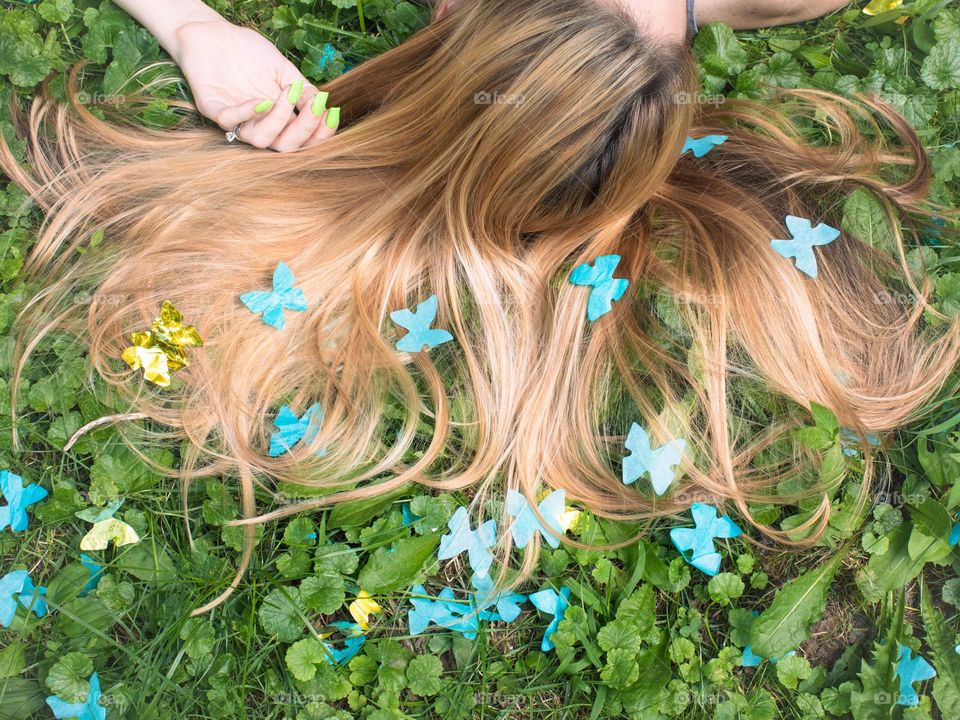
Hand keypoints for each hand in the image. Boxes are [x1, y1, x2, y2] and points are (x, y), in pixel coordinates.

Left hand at [171, 19, 339, 150]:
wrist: (214, 33)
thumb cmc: (249, 52)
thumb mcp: (283, 69)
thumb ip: (302, 89)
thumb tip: (322, 104)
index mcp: (278, 119)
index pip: (302, 140)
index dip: (320, 134)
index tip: (333, 113)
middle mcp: (259, 125)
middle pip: (285, 147)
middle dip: (305, 129)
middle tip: (315, 106)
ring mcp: (236, 120)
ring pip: (261, 141)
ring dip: (280, 121)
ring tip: (288, 95)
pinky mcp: (212, 108)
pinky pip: (230, 121)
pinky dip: (248, 113)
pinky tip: (263, 100)